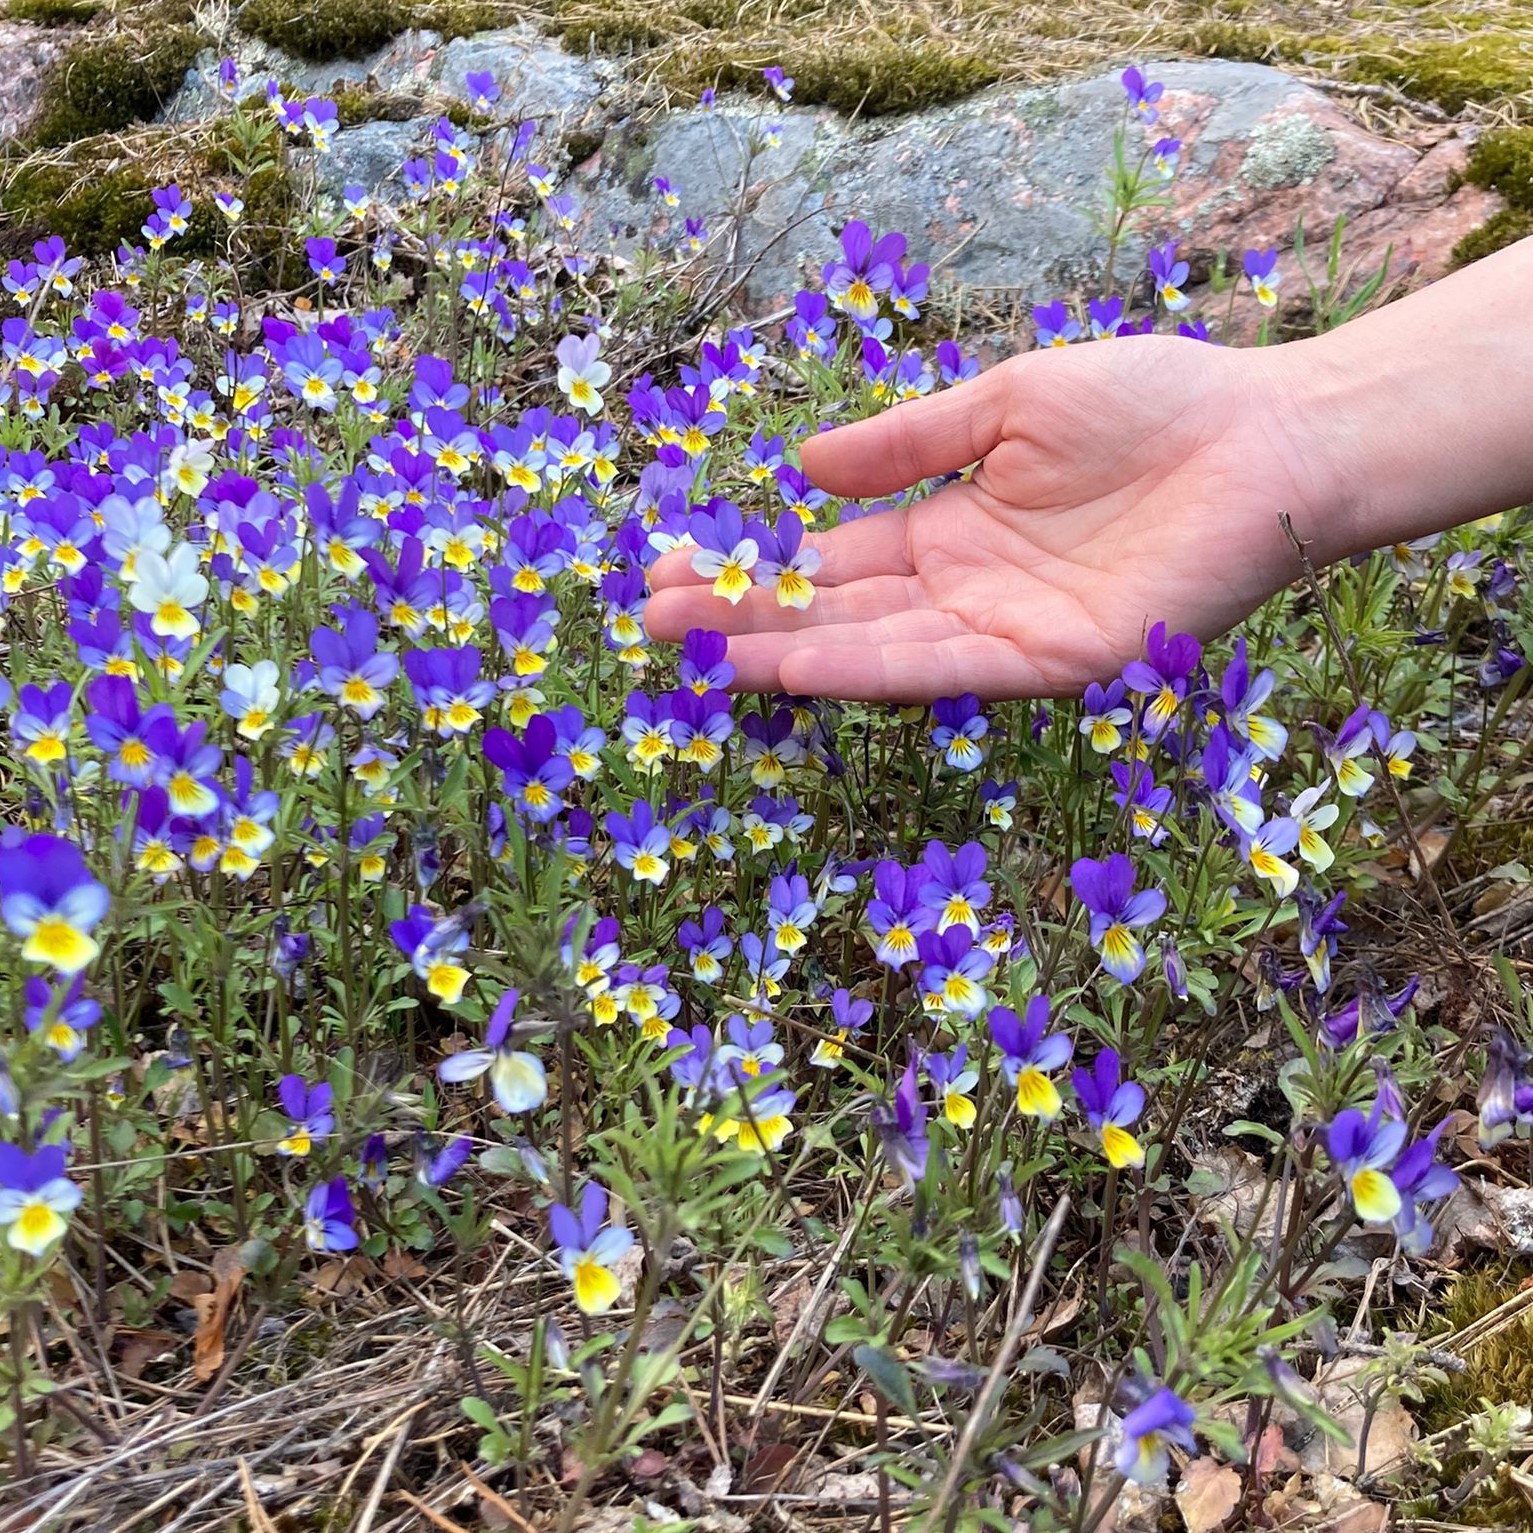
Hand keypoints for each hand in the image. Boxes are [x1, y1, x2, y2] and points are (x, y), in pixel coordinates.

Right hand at [644, 335, 1340, 701]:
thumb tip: (804, 463)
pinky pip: (946, 668)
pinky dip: (868, 669)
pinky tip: (796, 664)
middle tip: (651, 623)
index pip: (834, 559)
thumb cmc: (1151, 405)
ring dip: (787, 654)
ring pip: (877, 650)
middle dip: (747, 618)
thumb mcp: (1007, 404)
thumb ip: (909, 444)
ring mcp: (1005, 632)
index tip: (674, 569)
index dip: (757, 566)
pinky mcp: (1054, 662)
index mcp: (950, 528)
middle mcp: (964, 590)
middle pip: (838, 612)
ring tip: (700, 655)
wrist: (1269, 438)